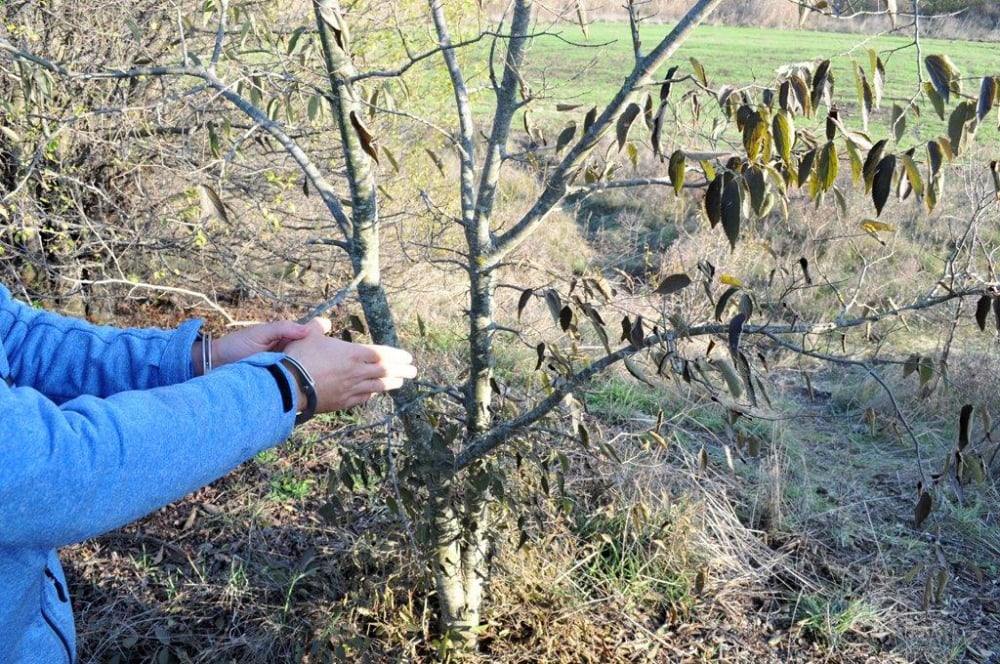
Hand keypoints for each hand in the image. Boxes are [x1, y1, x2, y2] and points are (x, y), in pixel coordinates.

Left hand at [193, 318, 331, 374]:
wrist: (216, 366)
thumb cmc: (236, 346)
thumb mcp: (260, 333)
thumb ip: (283, 328)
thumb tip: (308, 330)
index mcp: (286, 339)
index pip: (311, 337)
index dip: (322, 339)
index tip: (331, 341)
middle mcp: (288, 355)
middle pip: (312, 355)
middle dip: (321, 358)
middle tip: (332, 361)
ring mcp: (285, 370)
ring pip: (306, 371)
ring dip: (313, 373)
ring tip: (325, 375)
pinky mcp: (280, 384)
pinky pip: (295, 385)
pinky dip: (302, 386)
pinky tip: (310, 387)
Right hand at [284, 330, 416, 411]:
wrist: (290, 386)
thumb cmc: (300, 358)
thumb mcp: (308, 335)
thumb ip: (318, 327)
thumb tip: (324, 322)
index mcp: (353, 353)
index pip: (382, 354)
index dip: (397, 356)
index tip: (408, 358)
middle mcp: (357, 372)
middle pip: (385, 370)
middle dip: (401, 370)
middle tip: (413, 371)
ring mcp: (351, 389)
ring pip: (377, 386)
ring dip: (391, 384)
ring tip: (400, 383)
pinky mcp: (342, 402)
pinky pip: (362, 398)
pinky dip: (371, 394)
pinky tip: (374, 393)